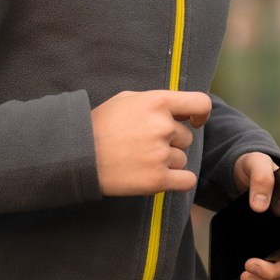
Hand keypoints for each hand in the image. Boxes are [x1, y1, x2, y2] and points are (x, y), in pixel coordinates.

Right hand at [93, 89, 211, 195]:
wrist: (78, 155)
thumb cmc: (100, 125)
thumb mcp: (127, 99)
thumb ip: (156, 101)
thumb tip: (179, 108)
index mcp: (157, 102)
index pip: (200, 104)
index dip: (201, 114)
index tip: (194, 121)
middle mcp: (163, 126)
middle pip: (186, 138)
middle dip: (170, 142)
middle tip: (144, 145)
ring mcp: (161, 154)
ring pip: (182, 159)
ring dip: (168, 161)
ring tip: (141, 160)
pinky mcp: (157, 179)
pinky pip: (186, 180)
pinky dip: (179, 180)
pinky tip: (163, 178)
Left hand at [232, 151, 279, 279]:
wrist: (244, 173)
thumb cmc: (257, 166)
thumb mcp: (257, 164)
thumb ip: (262, 179)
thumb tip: (259, 206)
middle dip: (272, 272)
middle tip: (248, 267)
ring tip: (243, 276)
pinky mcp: (268, 250)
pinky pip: (269, 273)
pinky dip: (259, 278)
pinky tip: (241, 275)